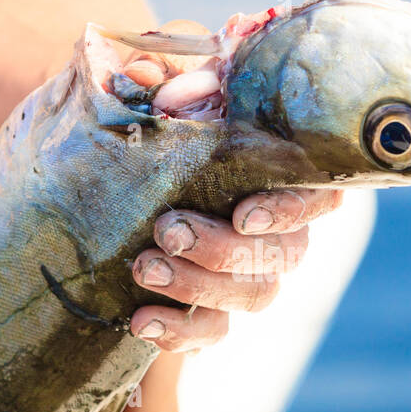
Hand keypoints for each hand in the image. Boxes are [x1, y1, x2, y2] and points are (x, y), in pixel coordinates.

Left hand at [119, 21, 343, 350]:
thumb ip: (162, 78)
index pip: (318, 192)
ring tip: (145, 268)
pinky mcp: (209, 311)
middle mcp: (274, 228)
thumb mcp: (153, 91)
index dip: (291, 207)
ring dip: (200, 285)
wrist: (91, 184)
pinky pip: (214, 333)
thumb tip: (151, 83)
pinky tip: (140, 321)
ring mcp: (245, 274)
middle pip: (284, 252)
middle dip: (224, 247)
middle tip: (167, 229)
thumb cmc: (144, 127)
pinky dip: (181, 331)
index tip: (242, 212)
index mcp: (275, 171)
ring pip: (255, 295)